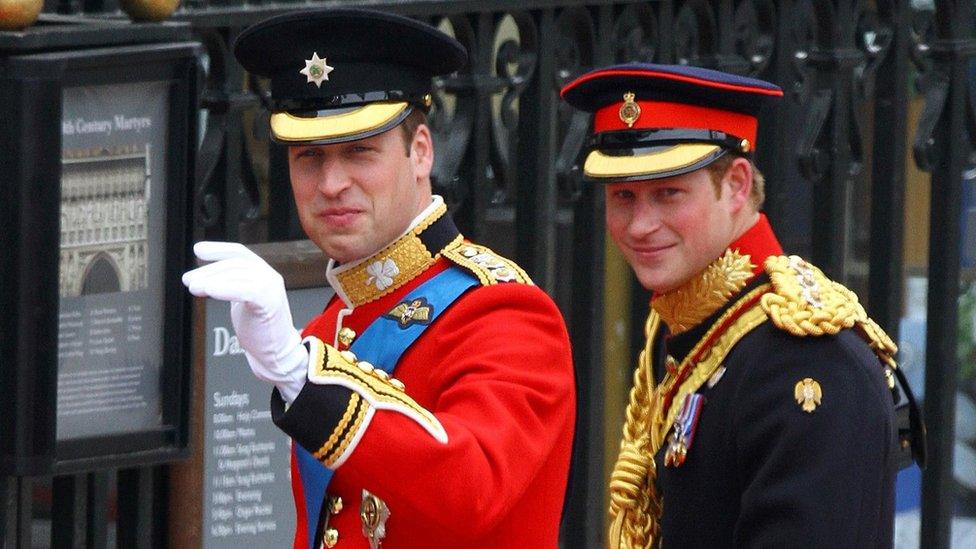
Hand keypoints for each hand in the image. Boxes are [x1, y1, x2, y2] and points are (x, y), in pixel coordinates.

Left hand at [182, 241, 307, 402]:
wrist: (276, 354)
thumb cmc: (260, 330)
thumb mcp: (243, 301)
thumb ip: (231, 286)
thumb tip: (203, 278)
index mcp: (264, 275)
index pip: (239, 253)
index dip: (217, 249)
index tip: (197, 250)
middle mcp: (270, 277)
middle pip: (234, 264)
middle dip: (207, 270)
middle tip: (188, 280)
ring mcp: (271, 289)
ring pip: (237, 275)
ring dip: (211, 279)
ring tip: (193, 288)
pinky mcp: (269, 303)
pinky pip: (244, 290)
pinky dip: (224, 288)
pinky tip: (209, 291)